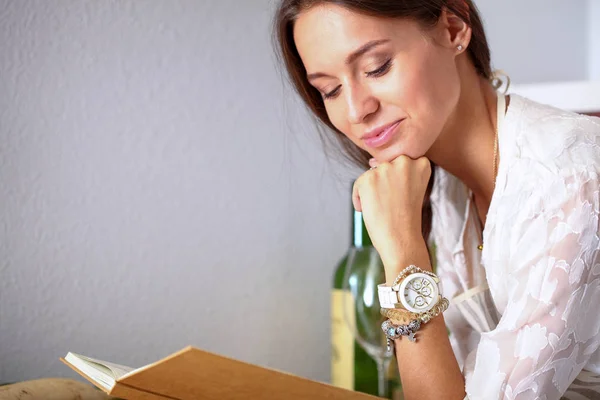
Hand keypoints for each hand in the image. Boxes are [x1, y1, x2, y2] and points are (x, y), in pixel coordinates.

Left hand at [352, 155, 430, 270]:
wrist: (402, 240)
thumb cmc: (406, 218)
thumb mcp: (412, 188)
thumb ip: (398, 172)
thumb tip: (371, 162)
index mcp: (421, 163)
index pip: (401, 164)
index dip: (398, 183)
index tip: (402, 198)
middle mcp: (404, 161)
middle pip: (386, 167)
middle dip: (385, 185)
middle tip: (392, 205)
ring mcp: (386, 169)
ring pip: (371, 175)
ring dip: (372, 192)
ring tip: (383, 208)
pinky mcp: (368, 178)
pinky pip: (358, 185)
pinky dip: (360, 199)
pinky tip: (370, 210)